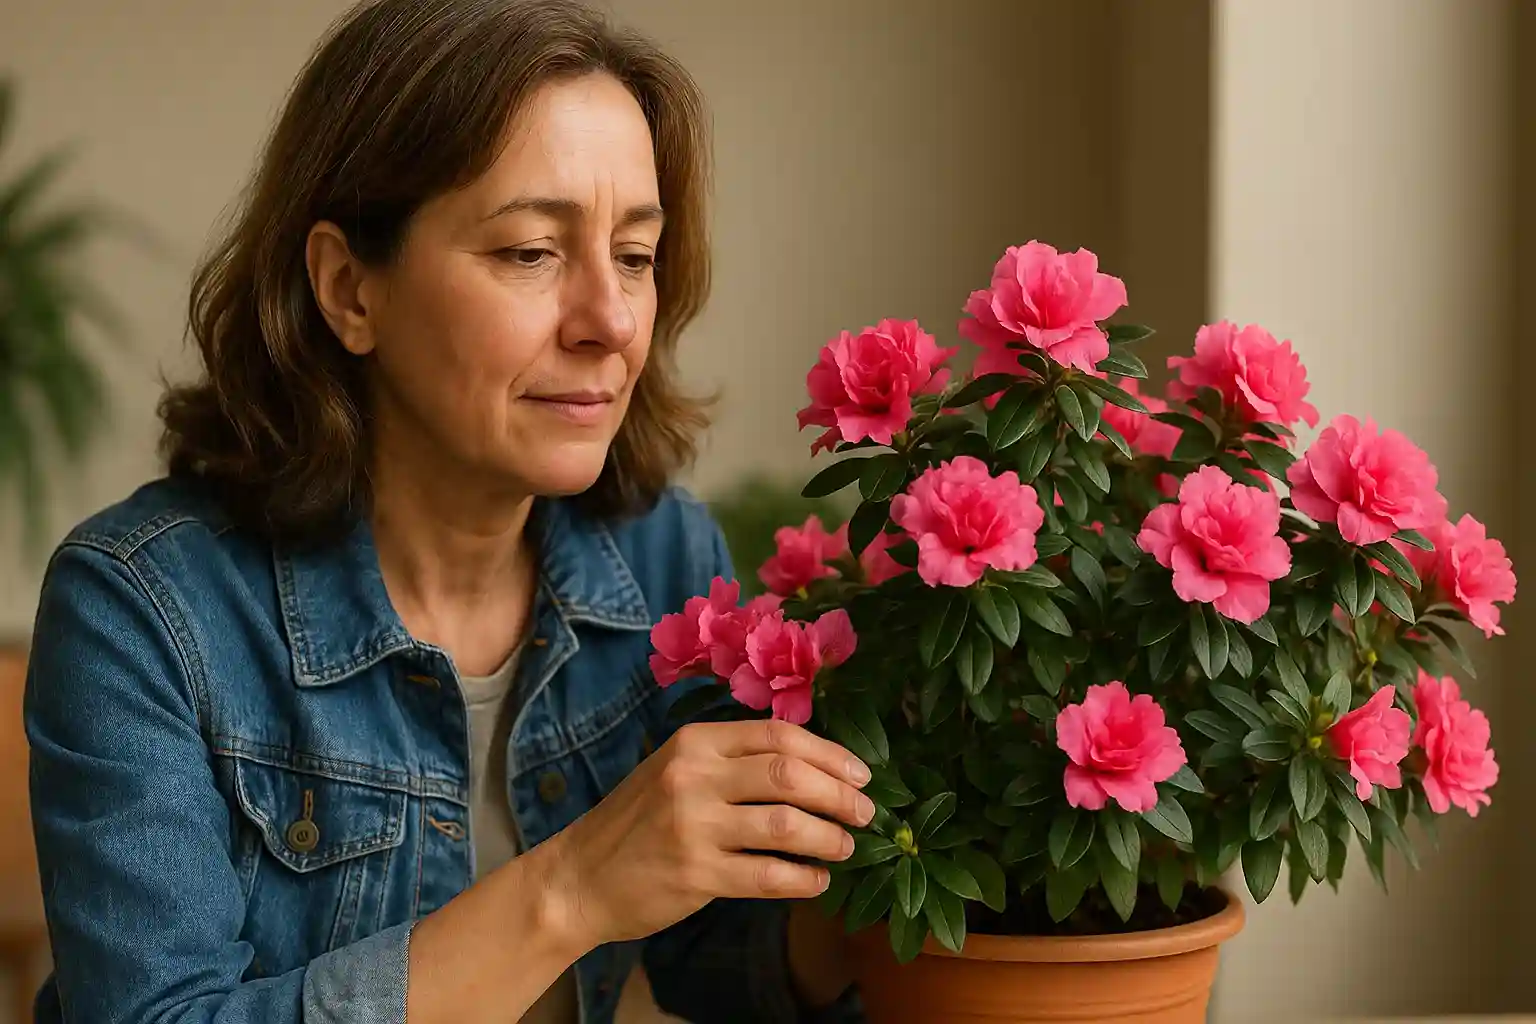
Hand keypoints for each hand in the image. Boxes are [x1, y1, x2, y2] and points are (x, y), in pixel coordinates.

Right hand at [543, 718, 874, 948]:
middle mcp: (694, 776)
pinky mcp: (695, 874)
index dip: (830, 755)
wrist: (579, 877)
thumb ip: (732, 761)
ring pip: (787, 824)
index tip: (861, 775)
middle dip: (840, 794)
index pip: (779, 735)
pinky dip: (803, 878)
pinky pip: (768, 875)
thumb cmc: (637, 822)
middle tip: (866, 812)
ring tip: (845, 846)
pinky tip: (816, 881)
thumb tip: (815, 767)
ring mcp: (693, 825)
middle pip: (790, 773)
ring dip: (829, 837)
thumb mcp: (676, 770)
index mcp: (695, 742)